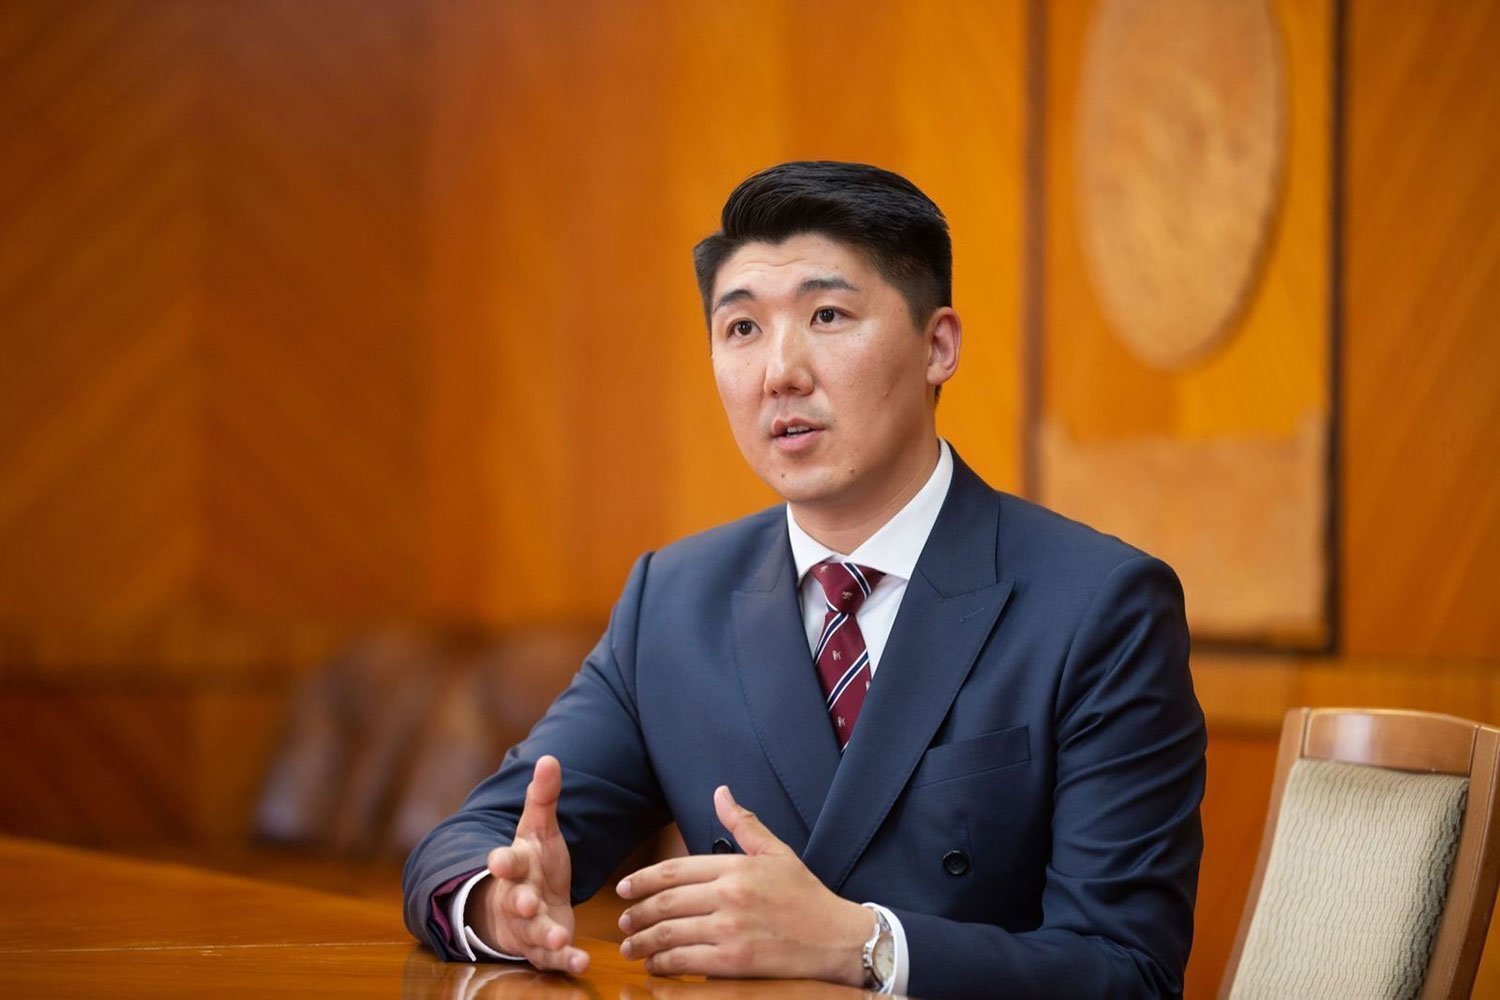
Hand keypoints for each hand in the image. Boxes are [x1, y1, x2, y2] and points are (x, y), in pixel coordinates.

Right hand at [470, 755, 587, 973]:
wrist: (524, 907)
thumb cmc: (533, 864)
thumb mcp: (538, 830)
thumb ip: (543, 797)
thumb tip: (549, 758)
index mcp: (515, 866)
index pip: (504, 862)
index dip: (502, 861)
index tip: (498, 860)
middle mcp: (518, 897)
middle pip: (515, 900)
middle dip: (520, 902)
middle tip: (527, 902)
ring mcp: (528, 926)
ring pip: (533, 932)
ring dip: (544, 935)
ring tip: (557, 937)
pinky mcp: (543, 949)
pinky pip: (552, 958)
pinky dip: (565, 960)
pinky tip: (581, 961)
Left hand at [616, 786, 871, 984]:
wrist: (837, 938)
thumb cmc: (806, 896)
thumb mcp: (777, 852)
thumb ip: (744, 824)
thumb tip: (721, 792)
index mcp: (735, 867)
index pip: (674, 870)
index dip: (642, 880)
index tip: (624, 889)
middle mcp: (728, 896)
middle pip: (665, 903)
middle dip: (636, 914)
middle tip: (622, 923)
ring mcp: (729, 930)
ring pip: (669, 934)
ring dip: (642, 943)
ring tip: (630, 948)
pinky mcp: (734, 962)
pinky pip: (685, 961)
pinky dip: (663, 964)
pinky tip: (655, 965)